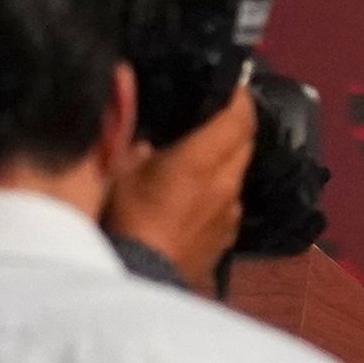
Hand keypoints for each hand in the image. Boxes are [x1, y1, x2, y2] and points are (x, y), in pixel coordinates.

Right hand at [103, 80, 255, 284]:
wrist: (138, 278)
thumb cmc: (124, 219)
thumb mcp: (118, 168)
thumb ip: (133, 134)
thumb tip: (138, 114)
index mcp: (202, 160)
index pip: (239, 117)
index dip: (239, 96)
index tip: (231, 83)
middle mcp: (226, 184)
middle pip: (245, 143)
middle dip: (235, 123)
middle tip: (214, 112)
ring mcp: (230, 214)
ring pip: (238, 174)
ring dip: (226, 160)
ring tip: (200, 154)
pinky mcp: (226, 239)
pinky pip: (229, 204)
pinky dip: (218, 191)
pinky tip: (194, 196)